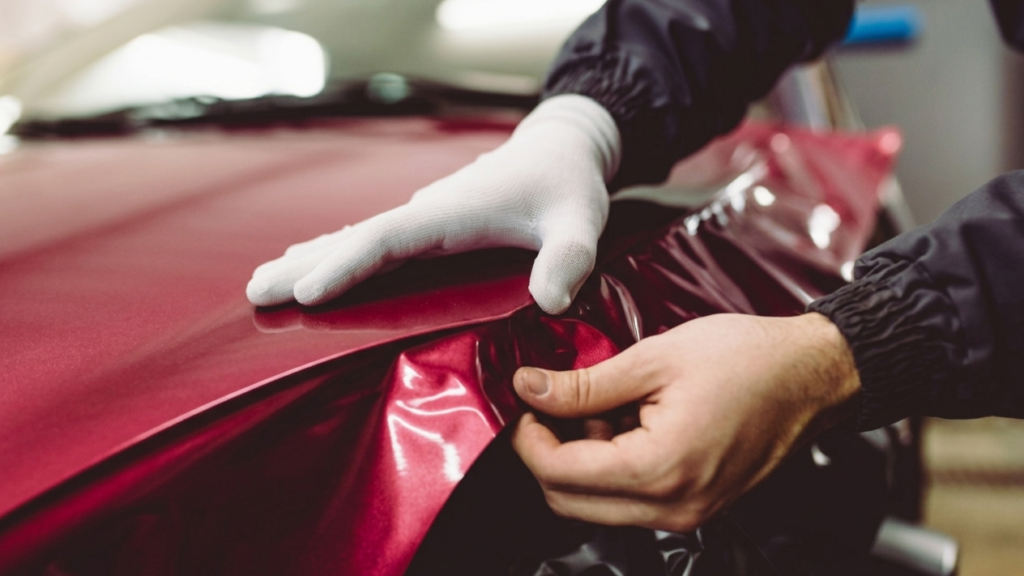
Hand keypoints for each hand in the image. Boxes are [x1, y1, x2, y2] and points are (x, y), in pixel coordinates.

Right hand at [246, 95, 620, 314]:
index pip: (387, 240)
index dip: (345, 265)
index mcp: (452, 213)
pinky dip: (336, 254)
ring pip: (356, 239)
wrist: (559, 147)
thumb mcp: (581, 221)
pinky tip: (313, 266)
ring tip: (262, 283)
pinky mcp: (428, 223)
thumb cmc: (567, 184)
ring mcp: (424, 216)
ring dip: (309, 259)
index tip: (305, 291)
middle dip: (304, 266)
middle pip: (354, 239)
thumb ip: (570, 258)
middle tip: (253, 293)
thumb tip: (551, 302)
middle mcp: (427, 212)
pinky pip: (372, 242)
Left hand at [511, 313, 860, 531]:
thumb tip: (530, 388)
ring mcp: (687, 513)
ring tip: (607, 405)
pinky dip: (613, 467)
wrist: (812, 375)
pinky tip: (630, 422)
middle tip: (557, 402)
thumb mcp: (654, 359)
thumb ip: (585, 383)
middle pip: (569, 500)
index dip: (528, 437)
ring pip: (597, 504)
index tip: (526, 402)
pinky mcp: (695, 507)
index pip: (558, 474)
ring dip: (583, 459)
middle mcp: (673, 507)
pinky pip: (631, 501)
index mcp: (660, 468)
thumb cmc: (747, 360)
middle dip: (550, 452)